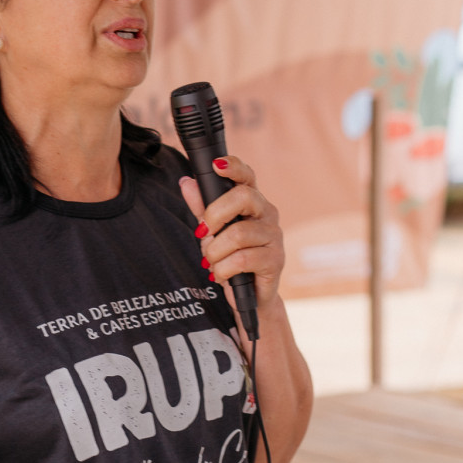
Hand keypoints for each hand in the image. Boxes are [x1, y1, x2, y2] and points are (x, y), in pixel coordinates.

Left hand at [179, 157, 284, 312]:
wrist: (249, 296)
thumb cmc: (231, 258)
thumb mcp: (211, 232)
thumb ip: (201, 208)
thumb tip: (186, 182)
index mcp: (252, 203)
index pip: (247, 176)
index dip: (234, 167)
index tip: (216, 165)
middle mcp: (267, 214)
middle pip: (244, 197)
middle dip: (215, 215)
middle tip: (203, 233)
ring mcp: (274, 237)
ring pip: (238, 234)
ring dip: (215, 252)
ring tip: (211, 262)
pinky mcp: (275, 260)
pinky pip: (242, 260)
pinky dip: (223, 270)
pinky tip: (222, 275)